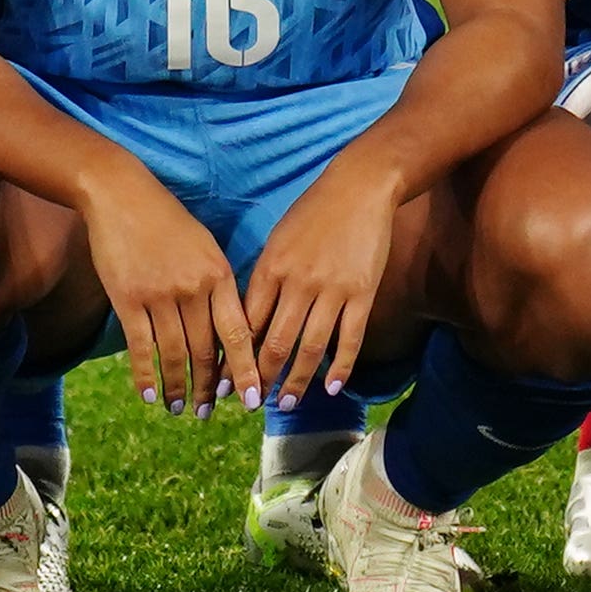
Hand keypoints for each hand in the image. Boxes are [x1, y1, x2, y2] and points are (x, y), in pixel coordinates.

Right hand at [79, 171, 252, 416]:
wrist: (122, 195)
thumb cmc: (168, 220)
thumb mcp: (205, 247)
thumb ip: (217, 286)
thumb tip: (228, 332)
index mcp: (219, 275)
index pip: (238, 334)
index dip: (245, 371)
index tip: (252, 399)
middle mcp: (193, 289)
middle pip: (206, 351)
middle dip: (208, 388)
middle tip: (209, 412)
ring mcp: (160, 295)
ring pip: (175, 354)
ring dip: (178, 387)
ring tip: (178, 408)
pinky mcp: (128, 299)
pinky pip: (141, 346)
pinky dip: (146, 374)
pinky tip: (149, 395)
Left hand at [239, 154, 406, 404]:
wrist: (359, 186)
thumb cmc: (313, 212)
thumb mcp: (278, 241)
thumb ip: (265, 280)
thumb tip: (250, 323)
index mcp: (271, 268)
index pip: (247, 324)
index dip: (236, 358)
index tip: (228, 383)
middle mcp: (298, 282)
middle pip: (275, 343)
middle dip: (261, 379)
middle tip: (252, 405)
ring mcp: (332, 289)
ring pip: (310, 347)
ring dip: (296, 381)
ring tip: (287, 404)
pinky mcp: (363, 292)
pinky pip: (350, 338)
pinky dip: (340, 366)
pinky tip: (331, 387)